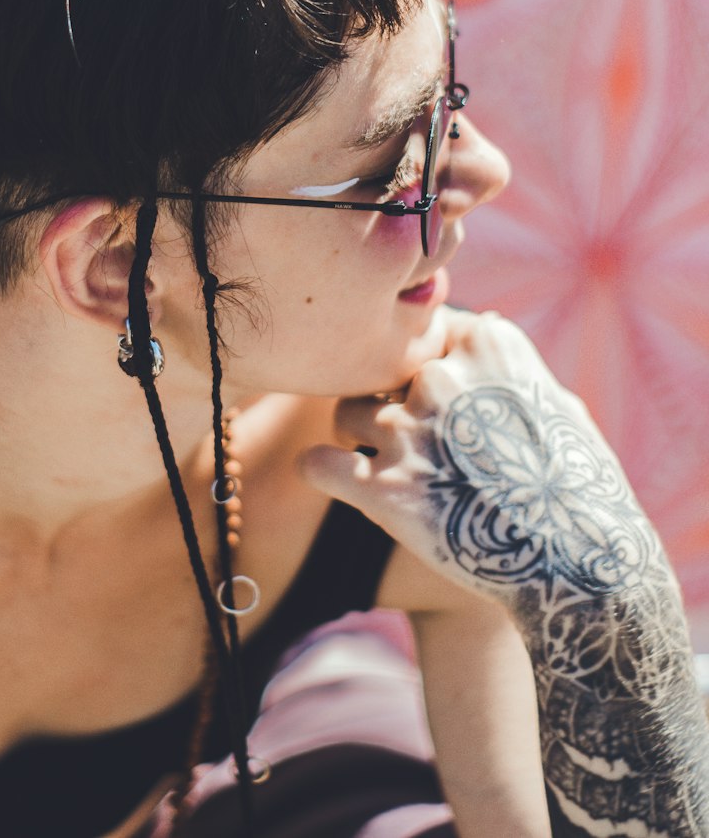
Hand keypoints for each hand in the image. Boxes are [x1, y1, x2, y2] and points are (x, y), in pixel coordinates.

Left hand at [299, 306, 656, 614]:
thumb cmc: (579, 488)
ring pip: (345, 411)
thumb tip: (474, 332)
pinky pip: (318, 463)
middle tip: (410, 439)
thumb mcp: (557, 401)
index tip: (435, 398)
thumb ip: (505, 366)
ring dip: (355, 436)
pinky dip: (319, 469)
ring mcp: (410, 432)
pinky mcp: (385, 490)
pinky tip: (327, 476)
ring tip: (383, 465)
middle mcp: (442, 378)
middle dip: (390, 399)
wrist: (582, 569)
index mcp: (486, 344)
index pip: (424, 330)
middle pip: (382, 369)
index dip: (423, 365)